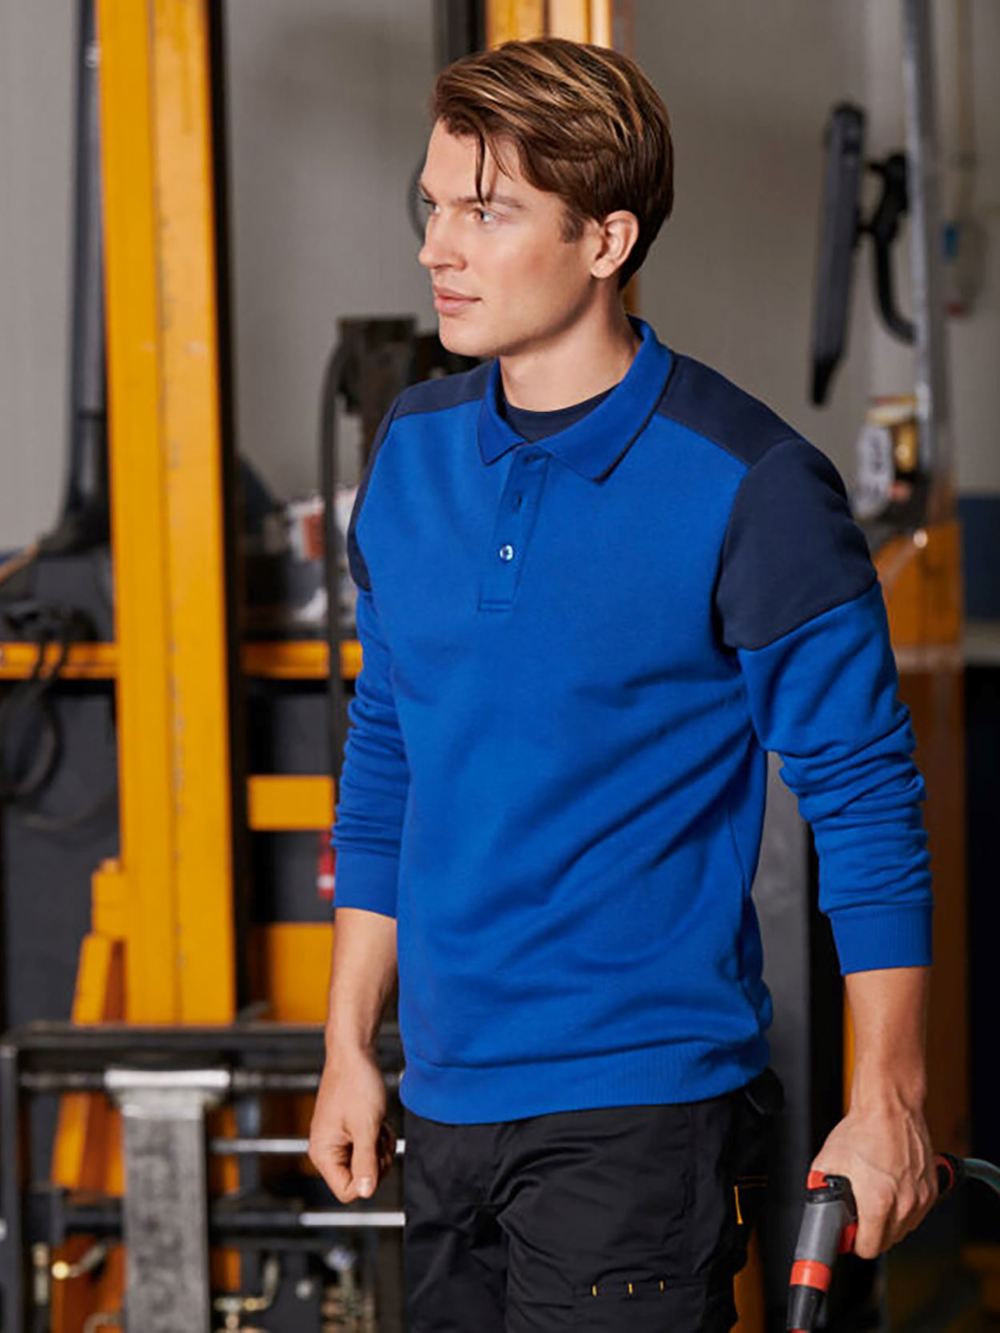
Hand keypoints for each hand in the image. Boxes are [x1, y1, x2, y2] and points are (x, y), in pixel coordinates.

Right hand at [308, 1047, 396, 1203]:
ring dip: (379, 1149)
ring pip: (366, 1165)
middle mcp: (326, 1151)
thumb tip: (366, 1193)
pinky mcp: (347, 1132)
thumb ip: (366, 1162)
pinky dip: (377, 1139)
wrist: (354, 1053)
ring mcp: (336, 1141)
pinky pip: (367, 1149)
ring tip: (378, 1125)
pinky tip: (378, 1122)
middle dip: (376, 1161)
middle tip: (379, 1135)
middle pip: (359, 1180)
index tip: (377, 1152)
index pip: (348, 1191)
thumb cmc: (357, 1085)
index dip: (368, 1178)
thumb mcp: (367, 1127)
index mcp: (323, 1153)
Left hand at [810, 1096, 936, 1258]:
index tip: (850, 1233)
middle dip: (870, 1232)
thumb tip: (819, 1208)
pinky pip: (917, 1212)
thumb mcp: (827, 1161)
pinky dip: (904, 1207)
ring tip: (875, 1196)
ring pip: (903, 1229)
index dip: (854, 1242)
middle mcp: (904, 1204)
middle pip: (887, 1242)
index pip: (868, 1248)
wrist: (891, 1107)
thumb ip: (821, 1190)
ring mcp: (920, 1198)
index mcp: (878, 1202)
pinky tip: (891, 1188)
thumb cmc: (863, 1129)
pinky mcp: (932, 1189)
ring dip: (889, 1222)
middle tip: (859, 1212)